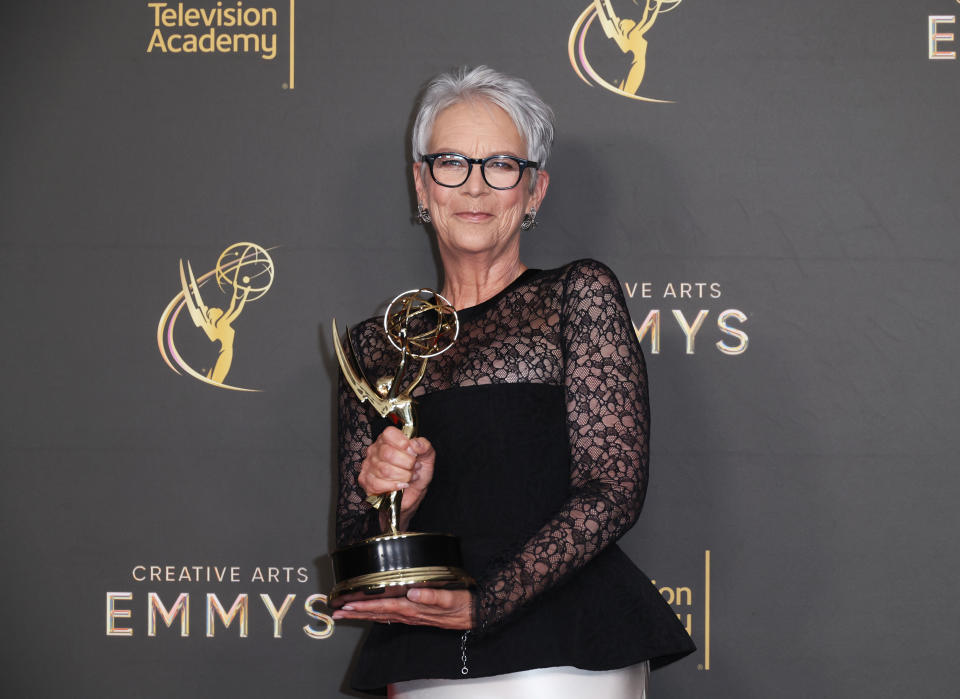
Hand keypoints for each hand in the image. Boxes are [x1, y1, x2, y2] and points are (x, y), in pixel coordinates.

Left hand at [331, 588, 473, 629]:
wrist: (475, 614)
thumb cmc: (463, 604)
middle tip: (338, 611)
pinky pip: (392, 616)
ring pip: (383, 615)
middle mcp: (410, 613)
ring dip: (364, 614)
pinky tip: (372, 612)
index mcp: (415, 607)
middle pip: (379, 613)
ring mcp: (412, 616)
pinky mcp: (416, 615)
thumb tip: (413, 592)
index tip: (348, 605)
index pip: (384, 606)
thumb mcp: (451, 598)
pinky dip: (378, 614)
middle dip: (357, 612)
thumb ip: (432, 596)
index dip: (365, 606)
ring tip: (347, 613)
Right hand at [359, 426, 434, 529]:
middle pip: (388, 453)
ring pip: (384, 470)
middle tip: (414, 467)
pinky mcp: (366, 481)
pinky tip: (401, 486)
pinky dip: (393, 486)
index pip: (389, 433)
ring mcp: (368, 466)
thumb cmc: (417, 472)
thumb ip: (424, 446)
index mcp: (388, 439)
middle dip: (407, 463)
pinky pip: (377, 483)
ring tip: (409, 477)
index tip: (413, 453)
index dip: (403, 443)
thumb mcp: (427, 457)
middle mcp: (376, 450)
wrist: (412, 494)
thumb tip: (414, 444)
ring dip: (402, 476)